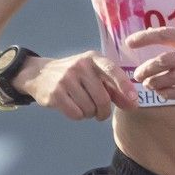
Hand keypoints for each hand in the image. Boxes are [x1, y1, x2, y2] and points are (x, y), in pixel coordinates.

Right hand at [20, 51, 137, 120]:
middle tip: (100, 114)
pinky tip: (74, 108)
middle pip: (102, 98)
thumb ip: (114, 89)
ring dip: (90, 114)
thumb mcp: (94, 75)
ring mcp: (66, 79)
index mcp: (93, 58)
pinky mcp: (56, 93)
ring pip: (89, 109)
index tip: (134, 100)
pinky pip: (76, 114)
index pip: (112, 70)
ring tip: (83, 106)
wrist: (41, 74)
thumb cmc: (76, 77)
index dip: (124, 86)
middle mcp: (80, 66)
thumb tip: (134, 105)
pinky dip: (79, 116)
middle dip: (104, 112)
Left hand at [124, 27, 174, 100]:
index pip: (165, 34)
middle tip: (138, 74)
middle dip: (146, 68)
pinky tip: (163, 94)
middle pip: (164, 61)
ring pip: (170, 78)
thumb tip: (159, 48)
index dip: (145, 37)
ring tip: (149, 85)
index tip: (130, 42)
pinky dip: (169, 94)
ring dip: (155, 83)